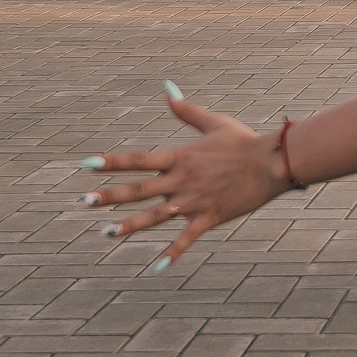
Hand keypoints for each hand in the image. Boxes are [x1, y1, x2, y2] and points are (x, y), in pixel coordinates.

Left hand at [85, 92, 287, 268]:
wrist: (272, 163)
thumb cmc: (243, 141)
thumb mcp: (213, 123)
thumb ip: (186, 110)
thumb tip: (167, 88)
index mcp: (180, 157)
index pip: (138, 160)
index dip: (112, 162)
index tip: (87, 164)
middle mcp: (181, 181)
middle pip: (138, 190)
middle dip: (110, 196)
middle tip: (84, 202)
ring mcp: (194, 202)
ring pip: (155, 216)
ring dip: (129, 226)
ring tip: (105, 233)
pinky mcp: (209, 218)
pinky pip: (187, 239)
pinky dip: (173, 253)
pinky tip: (157, 267)